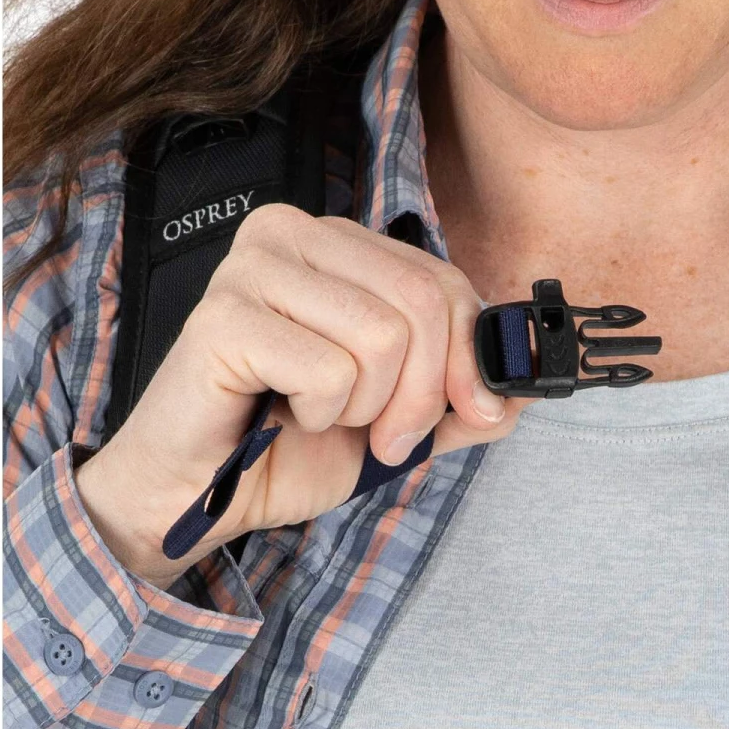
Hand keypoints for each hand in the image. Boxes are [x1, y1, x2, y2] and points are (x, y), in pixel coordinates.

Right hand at [75, 206, 524, 586]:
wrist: (198, 496)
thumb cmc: (288, 443)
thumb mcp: (403, 416)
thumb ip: (466, 392)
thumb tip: (529, 376)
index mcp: (337, 241)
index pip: (445, 281)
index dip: (469, 359)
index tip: (464, 412)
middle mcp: (292, 231)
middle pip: (422, 303)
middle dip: (422, 394)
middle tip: (384, 436)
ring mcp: (251, 268)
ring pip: (382, 336)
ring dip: (366, 407)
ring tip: (319, 416)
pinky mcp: (222, 317)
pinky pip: (329, 369)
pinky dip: (319, 414)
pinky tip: (279, 412)